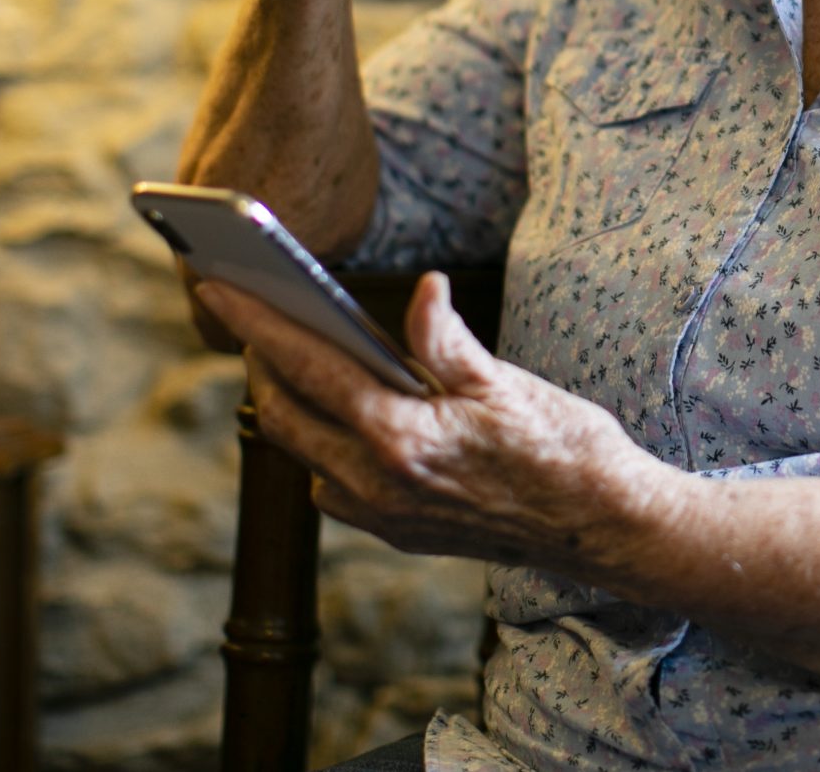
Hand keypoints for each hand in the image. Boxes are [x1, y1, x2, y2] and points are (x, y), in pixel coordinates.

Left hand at [194, 274, 682, 572]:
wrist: (600, 525)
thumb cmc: (563, 446)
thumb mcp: (505, 380)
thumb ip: (447, 338)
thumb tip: (422, 290)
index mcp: (400, 437)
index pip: (306, 368)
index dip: (257, 323)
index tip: (218, 286)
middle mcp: (377, 484)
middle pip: (285, 417)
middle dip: (262, 363)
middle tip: (256, 315)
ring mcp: (383, 515)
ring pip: (306, 455)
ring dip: (292, 406)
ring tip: (296, 358)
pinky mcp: (397, 532)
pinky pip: (334, 486)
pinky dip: (325, 445)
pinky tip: (347, 418)